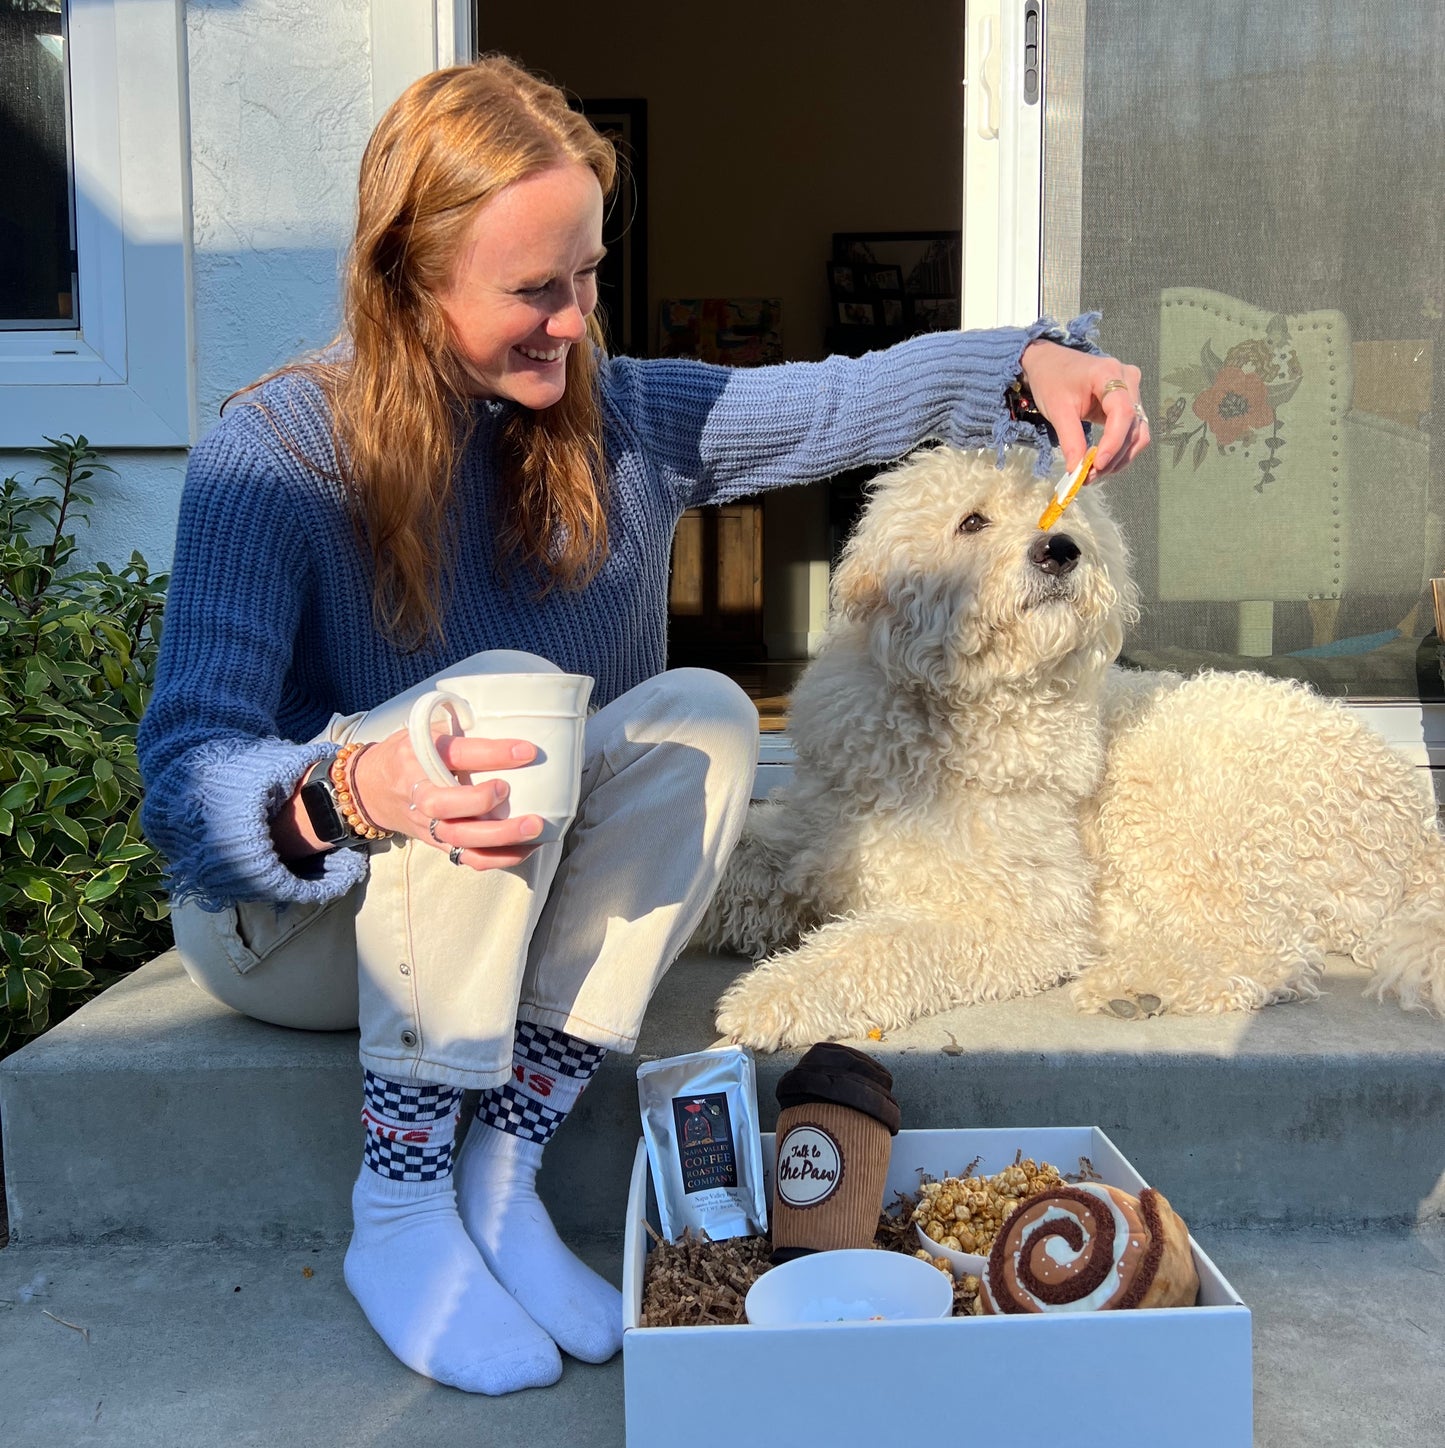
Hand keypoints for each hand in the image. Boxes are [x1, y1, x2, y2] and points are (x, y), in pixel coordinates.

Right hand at [352, 727, 544, 870]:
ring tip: (533, 827)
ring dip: (498, 837)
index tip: (527, 751)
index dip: (492, 754)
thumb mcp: (424, 730)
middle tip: (509, 791)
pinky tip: (526, 848)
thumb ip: (458, 727)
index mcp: (418, 754)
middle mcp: (418, 791)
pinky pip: (466, 858)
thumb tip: (514, 720)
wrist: (371, 788)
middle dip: (480, 801)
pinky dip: (498, 858)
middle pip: (443, 805)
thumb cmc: (409, 753)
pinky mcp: (436, 843)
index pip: (456, 754)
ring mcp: (426, 822)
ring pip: (457, 837)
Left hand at [1018, 340, 1150, 476]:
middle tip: (1089, 477)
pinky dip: (1120, 450)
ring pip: (1137, 432)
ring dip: (1119, 458)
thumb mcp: (1057, 409)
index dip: (1113, 442)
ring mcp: (1132, 391)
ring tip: (1094, 474)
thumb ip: (1070, 440)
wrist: (1049, 362)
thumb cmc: (1051, 379)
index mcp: (1109, 373)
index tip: (1097, 465)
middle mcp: (1128, 379)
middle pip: (1132, 425)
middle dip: (1113, 456)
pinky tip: (1102, 464)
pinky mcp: (1128, 403)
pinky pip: (1132, 431)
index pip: (1122, 412)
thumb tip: (1077, 471)